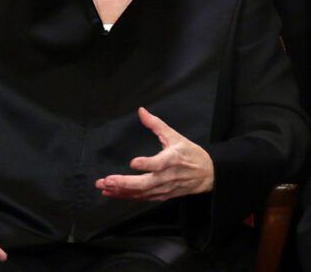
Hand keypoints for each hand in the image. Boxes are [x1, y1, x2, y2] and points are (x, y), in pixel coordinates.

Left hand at [95, 107, 214, 200]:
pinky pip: (142, 198)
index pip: (159, 164)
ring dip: (121, 191)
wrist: (207, 175)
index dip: (146, 164)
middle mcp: (168, 176)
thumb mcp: (176, 136)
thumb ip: (156, 125)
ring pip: (141, 193)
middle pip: (146, 183)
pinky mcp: (161, 195)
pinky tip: (112, 193)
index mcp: (173, 159)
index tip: (133, 162)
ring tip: (103, 186)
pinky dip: (126, 196)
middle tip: (107, 180)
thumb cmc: (190, 154)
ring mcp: (164, 188)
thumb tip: (141, 111)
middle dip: (125, 183)